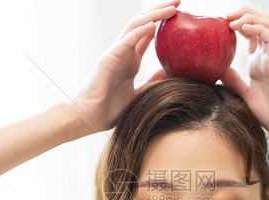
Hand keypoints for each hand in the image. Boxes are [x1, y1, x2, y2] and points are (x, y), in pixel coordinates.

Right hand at [73, 1, 179, 134]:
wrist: (89, 119)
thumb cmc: (109, 110)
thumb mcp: (139, 94)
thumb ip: (152, 82)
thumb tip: (169, 74)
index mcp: (129, 60)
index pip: (147, 34)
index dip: (161, 22)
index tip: (179, 14)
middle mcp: (123, 53)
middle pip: (143, 24)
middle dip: (160, 11)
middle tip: (178, 1)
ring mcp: (115, 54)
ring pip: (135, 27)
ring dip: (154, 15)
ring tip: (172, 7)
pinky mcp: (108, 59)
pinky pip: (126, 42)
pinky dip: (140, 32)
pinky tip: (154, 24)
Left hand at [221, 7, 268, 141]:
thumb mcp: (244, 94)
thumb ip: (233, 81)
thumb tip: (217, 70)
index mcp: (258, 61)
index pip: (249, 33)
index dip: (236, 24)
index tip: (219, 25)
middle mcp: (266, 55)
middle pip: (258, 22)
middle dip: (242, 14)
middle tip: (224, 16)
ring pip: (265, 23)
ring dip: (248, 16)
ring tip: (231, 19)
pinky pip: (268, 34)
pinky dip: (255, 26)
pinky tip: (242, 27)